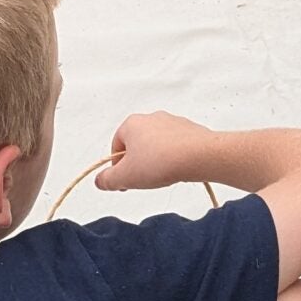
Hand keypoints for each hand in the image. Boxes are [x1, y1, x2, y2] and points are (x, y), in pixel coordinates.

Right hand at [95, 111, 216, 192]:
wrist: (199, 155)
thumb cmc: (161, 162)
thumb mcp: (126, 177)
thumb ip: (107, 180)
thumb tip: (100, 181)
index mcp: (131, 124)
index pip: (116, 147)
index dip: (117, 168)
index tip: (124, 182)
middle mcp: (151, 118)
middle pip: (137, 144)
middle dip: (138, 163)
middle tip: (143, 180)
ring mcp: (172, 122)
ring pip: (157, 144)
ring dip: (156, 160)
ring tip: (163, 175)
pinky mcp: (190, 130)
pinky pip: (176, 145)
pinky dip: (174, 157)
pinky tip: (178, 169)